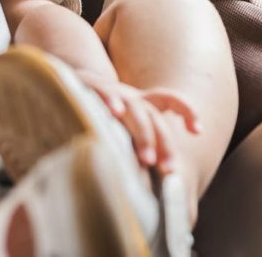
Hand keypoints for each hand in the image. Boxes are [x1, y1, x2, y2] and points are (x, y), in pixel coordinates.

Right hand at [74, 69, 201, 174]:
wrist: (63, 83)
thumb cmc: (97, 112)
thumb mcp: (120, 125)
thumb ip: (137, 144)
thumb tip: (155, 178)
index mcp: (140, 102)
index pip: (169, 99)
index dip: (186, 110)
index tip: (197, 130)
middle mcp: (129, 96)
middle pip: (154, 115)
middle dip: (163, 143)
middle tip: (168, 170)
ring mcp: (112, 91)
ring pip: (134, 109)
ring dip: (143, 134)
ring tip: (147, 159)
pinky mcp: (90, 84)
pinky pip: (103, 91)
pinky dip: (110, 100)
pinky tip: (115, 113)